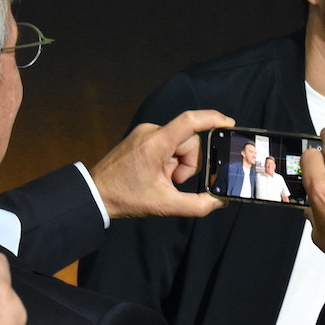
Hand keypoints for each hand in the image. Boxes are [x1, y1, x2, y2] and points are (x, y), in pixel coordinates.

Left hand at [90, 109, 234, 217]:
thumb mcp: (164, 205)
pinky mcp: (142, 137)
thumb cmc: (124, 197)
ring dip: (178, 164)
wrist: (94, 194)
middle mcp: (151, 132)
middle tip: (173, 182)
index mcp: (156, 144)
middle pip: (189, 141)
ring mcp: (145, 133)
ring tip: (162, 180)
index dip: (213, 119)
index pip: (190, 121)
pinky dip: (169, 160)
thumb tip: (219, 201)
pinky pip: (168, 144)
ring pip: (180, 144)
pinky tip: (157, 174)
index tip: (229, 123)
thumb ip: (197, 205)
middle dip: (188, 164)